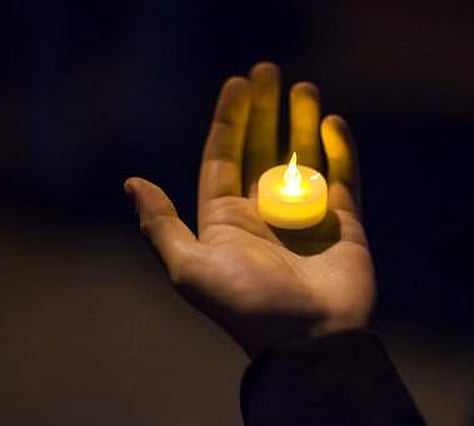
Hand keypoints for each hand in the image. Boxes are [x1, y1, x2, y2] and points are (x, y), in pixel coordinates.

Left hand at [124, 63, 374, 357]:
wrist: (308, 342)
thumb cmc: (248, 307)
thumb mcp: (190, 268)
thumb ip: (161, 225)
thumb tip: (132, 183)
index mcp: (226, 219)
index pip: (223, 158)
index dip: (229, 120)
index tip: (238, 83)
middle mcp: (262, 212)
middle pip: (261, 150)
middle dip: (265, 110)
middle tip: (268, 70)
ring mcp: (304, 215)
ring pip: (302, 157)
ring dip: (301, 122)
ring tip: (303, 87)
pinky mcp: (342, 223)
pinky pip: (342, 177)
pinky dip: (339, 149)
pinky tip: (332, 122)